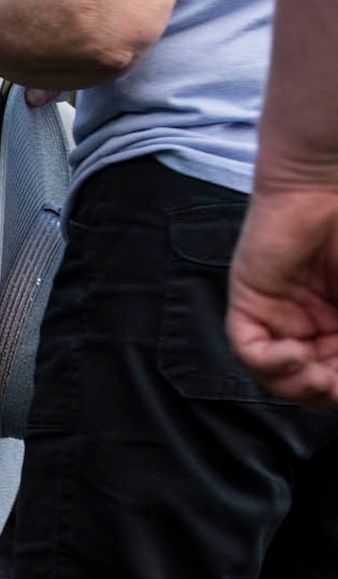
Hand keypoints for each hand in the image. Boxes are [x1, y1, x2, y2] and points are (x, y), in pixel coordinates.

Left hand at [228, 185, 337, 406]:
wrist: (326, 186)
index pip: (337, 373)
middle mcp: (306, 325)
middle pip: (308, 381)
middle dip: (325, 391)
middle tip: (337, 388)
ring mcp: (276, 316)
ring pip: (275, 374)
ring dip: (298, 386)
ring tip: (318, 379)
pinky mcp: (249, 303)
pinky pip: (249, 349)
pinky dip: (270, 362)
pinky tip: (294, 353)